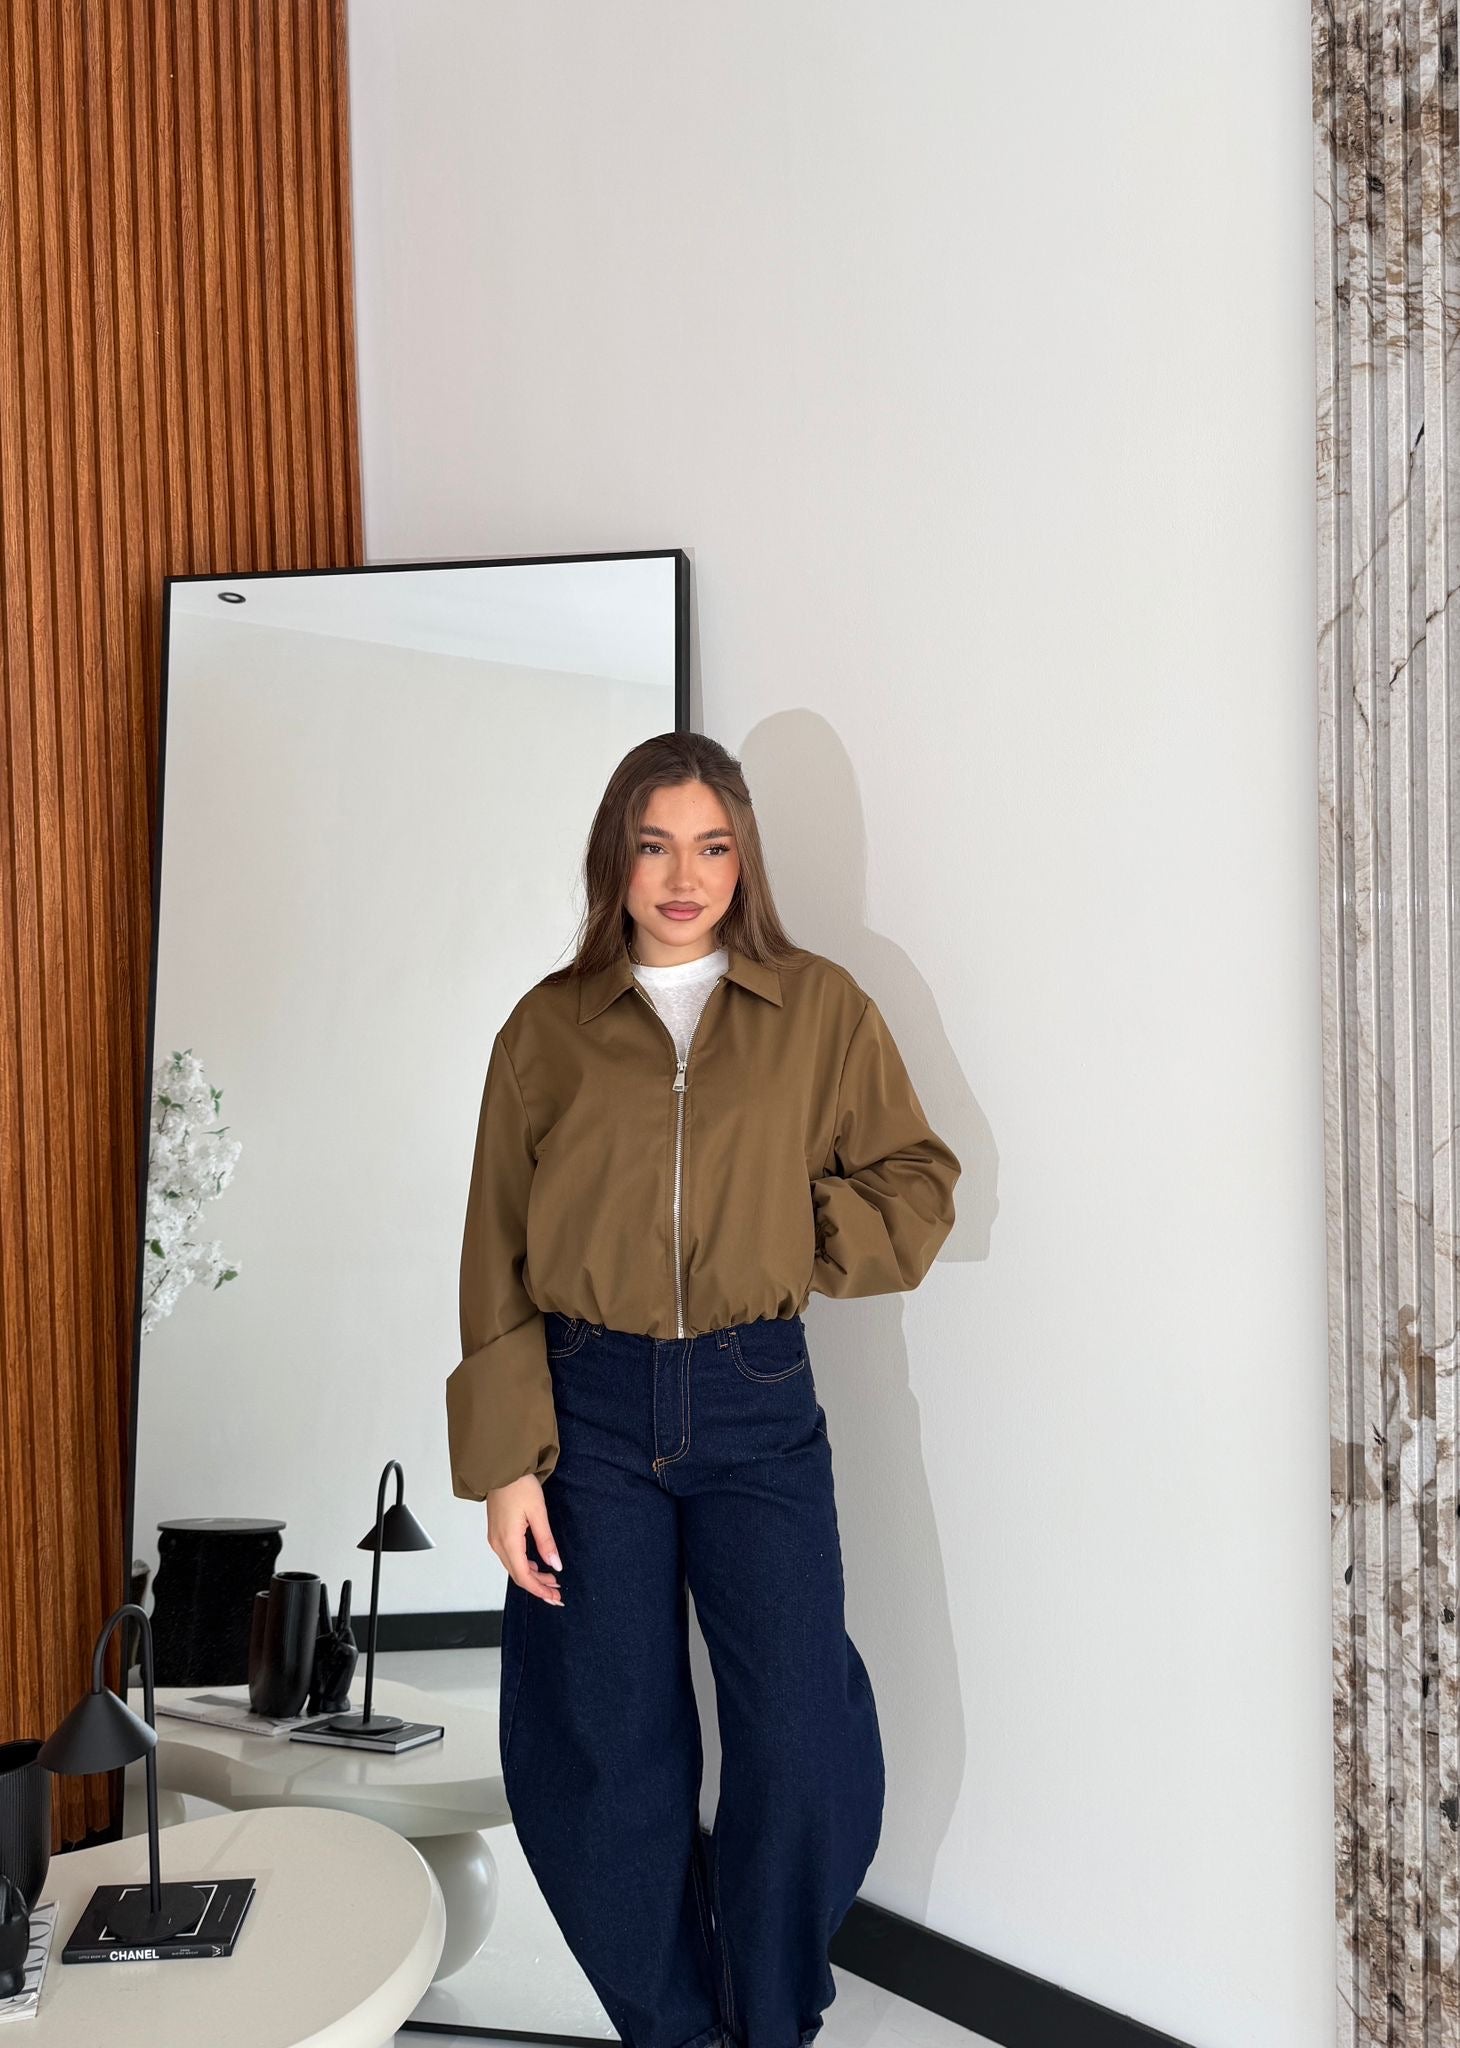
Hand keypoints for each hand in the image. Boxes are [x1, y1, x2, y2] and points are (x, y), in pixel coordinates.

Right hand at [486, 1474, 563, 1605]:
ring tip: (551, 1580)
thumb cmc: (518, 1485)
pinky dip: (525, 1566)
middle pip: (518, 1575)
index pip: (524, 1576)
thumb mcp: (538, 1512)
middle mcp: (498, 1544)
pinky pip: (510, 1557)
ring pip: (514, 1567)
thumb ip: (546, 1541)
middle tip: (557, 1594)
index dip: (540, 1590)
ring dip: (533, 1577)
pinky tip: (537, 1565)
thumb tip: (555, 1565)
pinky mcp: (497, 1533)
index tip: (555, 1598)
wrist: (501, 1468)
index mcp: (508, 1541)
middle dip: (538, 1587)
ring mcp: (495, 1539)